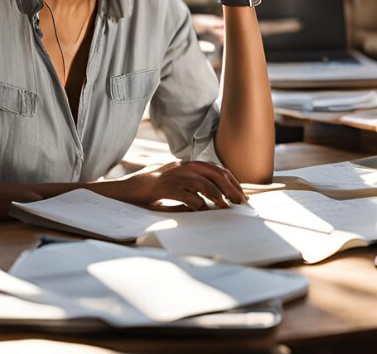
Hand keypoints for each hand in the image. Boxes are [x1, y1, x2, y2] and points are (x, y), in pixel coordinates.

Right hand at [99, 161, 246, 209]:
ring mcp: (176, 175)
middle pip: (215, 174)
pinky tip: (203, 210)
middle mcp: (185, 166)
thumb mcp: (182, 185)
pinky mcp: (166, 186)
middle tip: (240, 203)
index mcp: (191, 165)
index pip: (218, 170)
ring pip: (203, 183)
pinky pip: (186, 194)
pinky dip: (197, 202)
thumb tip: (219, 200)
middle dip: (230, 188)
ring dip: (216, 196)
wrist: (134, 187)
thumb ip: (197, 188)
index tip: (242, 196)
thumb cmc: (160, 188)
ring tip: (225, 207)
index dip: (232, 182)